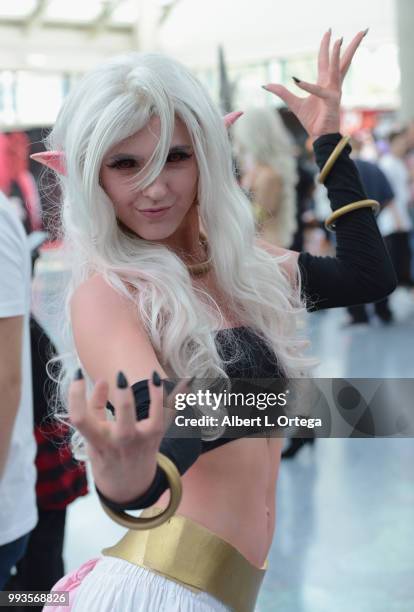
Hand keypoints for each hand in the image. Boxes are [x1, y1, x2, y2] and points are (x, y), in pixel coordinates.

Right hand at [69, 370, 190, 503]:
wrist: (128, 487)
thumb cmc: (106, 454)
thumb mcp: (92, 437)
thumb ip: (94, 407)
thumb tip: (104, 380)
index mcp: (97, 441)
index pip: (80, 418)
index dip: (76, 395)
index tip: (78, 375)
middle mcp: (120, 442)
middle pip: (123, 418)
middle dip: (124, 396)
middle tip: (120, 376)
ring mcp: (141, 441)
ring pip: (154, 419)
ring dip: (156, 396)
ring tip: (153, 376)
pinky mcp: (156, 437)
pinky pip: (168, 416)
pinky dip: (173, 398)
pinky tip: (174, 381)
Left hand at [263, 29, 367, 140]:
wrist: (319, 136)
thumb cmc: (311, 121)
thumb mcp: (293, 103)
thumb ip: (281, 92)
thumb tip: (266, 85)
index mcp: (324, 83)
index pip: (325, 61)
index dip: (326, 48)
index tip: (329, 34)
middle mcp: (331, 85)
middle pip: (339, 60)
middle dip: (339, 46)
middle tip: (335, 30)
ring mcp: (334, 92)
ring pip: (337, 69)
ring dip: (337, 55)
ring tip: (338, 41)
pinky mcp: (331, 101)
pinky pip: (319, 91)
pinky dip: (308, 87)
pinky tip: (297, 81)